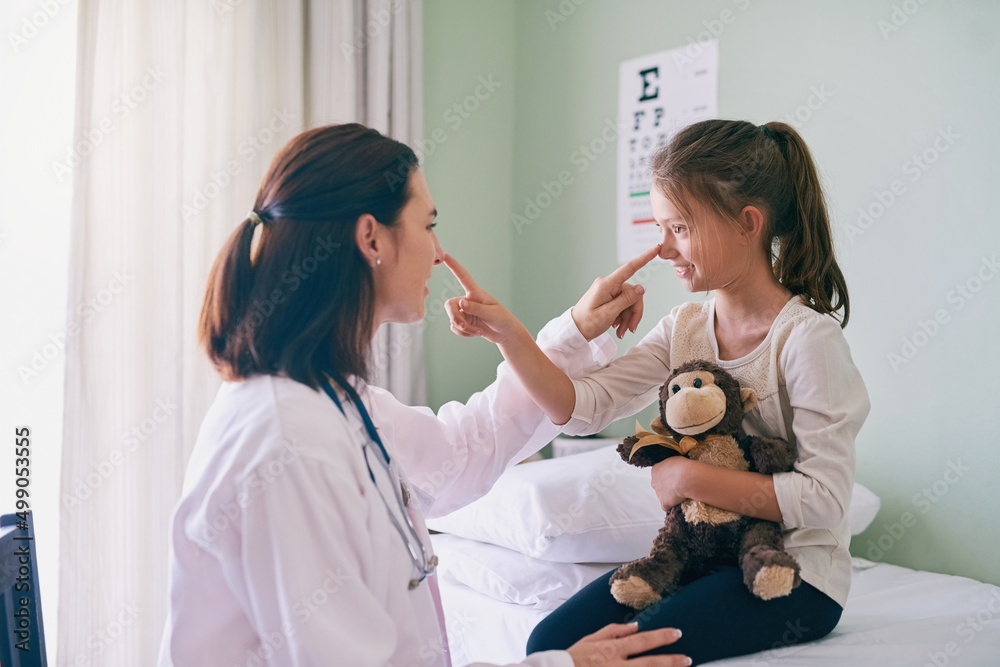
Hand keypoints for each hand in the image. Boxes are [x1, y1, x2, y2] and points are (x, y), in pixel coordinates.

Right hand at [443, 254, 526, 344]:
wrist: (505, 334)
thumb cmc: (502, 320)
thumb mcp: (492, 313)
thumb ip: (476, 308)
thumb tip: (461, 303)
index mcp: (476, 293)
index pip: (463, 276)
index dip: (454, 266)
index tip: (445, 256)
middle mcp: (468, 301)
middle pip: (450, 304)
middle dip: (455, 317)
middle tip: (463, 326)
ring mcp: (465, 312)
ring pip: (453, 319)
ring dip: (464, 328)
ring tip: (477, 331)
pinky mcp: (464, 322)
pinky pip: (455, 327)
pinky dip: (463, 333)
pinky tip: (474, 333)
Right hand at [566, 622, 689, 665]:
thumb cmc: (573, 659)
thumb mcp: (590, 639)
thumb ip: (613, 631)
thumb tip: (634, 626)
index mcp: (612, 649)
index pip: (642, 641)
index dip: (661, 637)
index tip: (676, 634)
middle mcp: (617, 666)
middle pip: (650, 663)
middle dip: (671, 661)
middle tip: (687, 659)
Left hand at [571, 245, 659, 340]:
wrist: (575, 331)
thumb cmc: (587, 323)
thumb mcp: (608, 314)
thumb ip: (625, 300)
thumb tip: (641, 288)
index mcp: (606, 285)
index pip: (629, 268)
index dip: (644, 258)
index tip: (655, 248)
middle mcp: (608, 284)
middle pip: (633, 294)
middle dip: (634, 313)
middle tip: (630, 329)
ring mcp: (608, 290)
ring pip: (630, 301)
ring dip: (628, 318)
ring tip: (621, 331)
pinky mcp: (609, 296)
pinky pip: (624, 304)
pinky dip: (624, 317)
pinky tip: (618, 326)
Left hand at [650, 457, 691, 510]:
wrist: (687, 478)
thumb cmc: (682, 466)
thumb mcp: (675, 460)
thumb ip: (671, 466)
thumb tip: (674, 468)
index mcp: (655, 470)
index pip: (659, 474)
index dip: (668, 476)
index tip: (675, 477)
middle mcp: (654, 482)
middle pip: (659, 485)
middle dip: (667, 486)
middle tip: (678, 485)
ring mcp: (658, 494)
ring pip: (663, 496)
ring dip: (670, 496)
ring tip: (681, 493)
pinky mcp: (664, 503)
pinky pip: (667, 506)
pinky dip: (672, 505)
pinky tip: (679, 502)